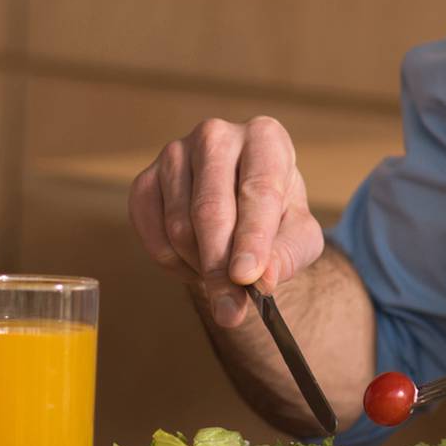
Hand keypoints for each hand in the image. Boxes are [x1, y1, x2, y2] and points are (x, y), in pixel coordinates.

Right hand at [129, 116, 324, 328]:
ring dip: (200, 265)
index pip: (257, 190)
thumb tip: (262, 278)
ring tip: (222, 274)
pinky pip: (151, 232)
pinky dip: (172, 261)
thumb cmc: (275, 217)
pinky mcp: (145, 179)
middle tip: (230, 310)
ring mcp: (175, 154)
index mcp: (265, 138)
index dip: (252, 238)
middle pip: (210, 209)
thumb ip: (288, 255)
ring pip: (179, 225)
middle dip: (219, 266)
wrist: (240, 208)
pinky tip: (194, 262)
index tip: (247, 277)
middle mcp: (217, 136)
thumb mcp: (299, 236)